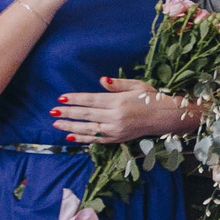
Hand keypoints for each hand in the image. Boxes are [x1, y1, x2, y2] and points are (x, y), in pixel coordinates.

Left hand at [54, 77, 199, 142]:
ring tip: (57, 125)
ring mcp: (116, 130)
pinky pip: (97, 139)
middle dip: (68, 114)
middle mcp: (116, 117)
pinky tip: (72, 137)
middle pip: (87, 115)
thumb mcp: (136, 85)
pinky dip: (83, 139)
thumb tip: (100, 80)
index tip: (61, 99)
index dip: (75, 100)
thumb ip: (117, 84)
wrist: (166, 118)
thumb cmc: (152, 98)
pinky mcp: (118, 139)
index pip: (91, 100)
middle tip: (52, 112)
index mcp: (119, 102)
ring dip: (71, 127)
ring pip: (89, 129)